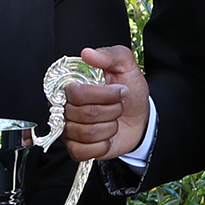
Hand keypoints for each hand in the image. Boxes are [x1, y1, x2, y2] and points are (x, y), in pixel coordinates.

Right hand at [62, 45, 149, 161]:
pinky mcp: (75, 149)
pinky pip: (82, 152)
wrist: (139, 118)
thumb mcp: (126, 67)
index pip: (77, 93)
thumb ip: (110, 55)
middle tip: (119, 106)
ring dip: (109, 127)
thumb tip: (87, 53)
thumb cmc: (128, 91)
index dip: (104, 95)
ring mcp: (68, 130)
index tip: (121, 90)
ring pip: (87, 133)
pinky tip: (107, 137)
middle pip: (84, 114)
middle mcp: (64, 108)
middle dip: (111, 110)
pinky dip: (102, 145)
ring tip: (114, 120)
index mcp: (71, 86)